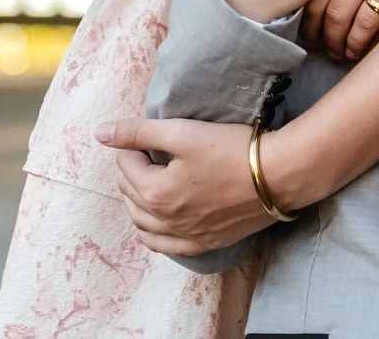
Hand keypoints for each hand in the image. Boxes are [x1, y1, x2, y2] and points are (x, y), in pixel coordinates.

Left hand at [97, 117, 269, 255]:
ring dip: (136, 202)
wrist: (278, 175)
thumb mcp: (184, 132)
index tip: (146, 135)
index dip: (131, 146)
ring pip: (143, 223)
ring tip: (145, 182)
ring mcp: (183, 236)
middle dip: (131, 172)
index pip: (126, 166)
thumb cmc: (232, 148)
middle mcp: (163, 220)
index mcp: (154, 192)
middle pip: (131, 194)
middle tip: (144, 153)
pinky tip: (153, 226)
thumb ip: (140, 132)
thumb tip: (100, 133)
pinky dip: (152, 234)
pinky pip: (164, 246)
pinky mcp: (203, 243)